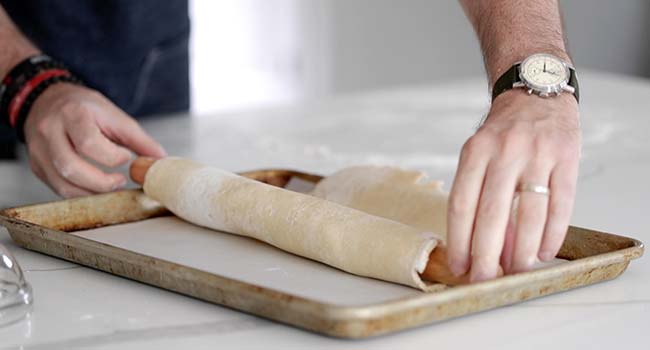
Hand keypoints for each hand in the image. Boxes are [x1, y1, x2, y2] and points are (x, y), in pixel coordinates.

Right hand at [24, 83, 166, 196]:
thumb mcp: (113, 115)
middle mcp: (50, 131)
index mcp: (72, 114)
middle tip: (120, 181)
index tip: (126, 157)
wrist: (47, 99)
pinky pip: (57, 187)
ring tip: (110, 186)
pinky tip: (94, 189)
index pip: (89, 143)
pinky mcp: (36, 165)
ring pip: (62, 183)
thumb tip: (161, 160)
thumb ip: (138, 139)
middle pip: (71, 167)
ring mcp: (39, 150)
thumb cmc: (84, 107)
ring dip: (91, 192)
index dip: (112, 157)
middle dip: (101, 182)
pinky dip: (79, 193)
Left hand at [447, 90, 580, 281]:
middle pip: (491, 212)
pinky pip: (561, 204)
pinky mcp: (567, 158)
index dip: (459, 239)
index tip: (458, 266)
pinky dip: (552, 233)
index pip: (461, 203)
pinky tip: (543, 252)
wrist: (536, 93)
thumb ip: (478, 191)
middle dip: (486, 253)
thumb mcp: (479, 151)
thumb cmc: (503, 133)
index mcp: (474, 151)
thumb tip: (481, 245)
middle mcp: (504, 151)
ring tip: (515, 270)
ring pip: (529, 212)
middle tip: (484, 278)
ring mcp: (538, 154)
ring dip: (521, 249)